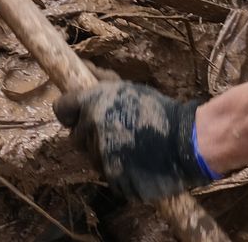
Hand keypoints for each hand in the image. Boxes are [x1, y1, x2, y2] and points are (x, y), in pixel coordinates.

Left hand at [54, 80, 217, 201]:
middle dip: (89, 133)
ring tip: (131, 145)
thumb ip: (101, 82)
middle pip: (76, 137)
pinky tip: (137, 161)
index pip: (62, 110)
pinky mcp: (115, 181)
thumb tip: (82, 66)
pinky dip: (119, 170)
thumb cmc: (158, 110)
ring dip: (104, 152)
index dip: (70, 112)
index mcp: (92, 105)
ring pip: (93, 157)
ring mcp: (102, 159)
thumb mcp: (127, 88)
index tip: (79, 113)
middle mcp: (92, 131)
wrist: (186, 142)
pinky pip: (109, 174)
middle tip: (113, 130)